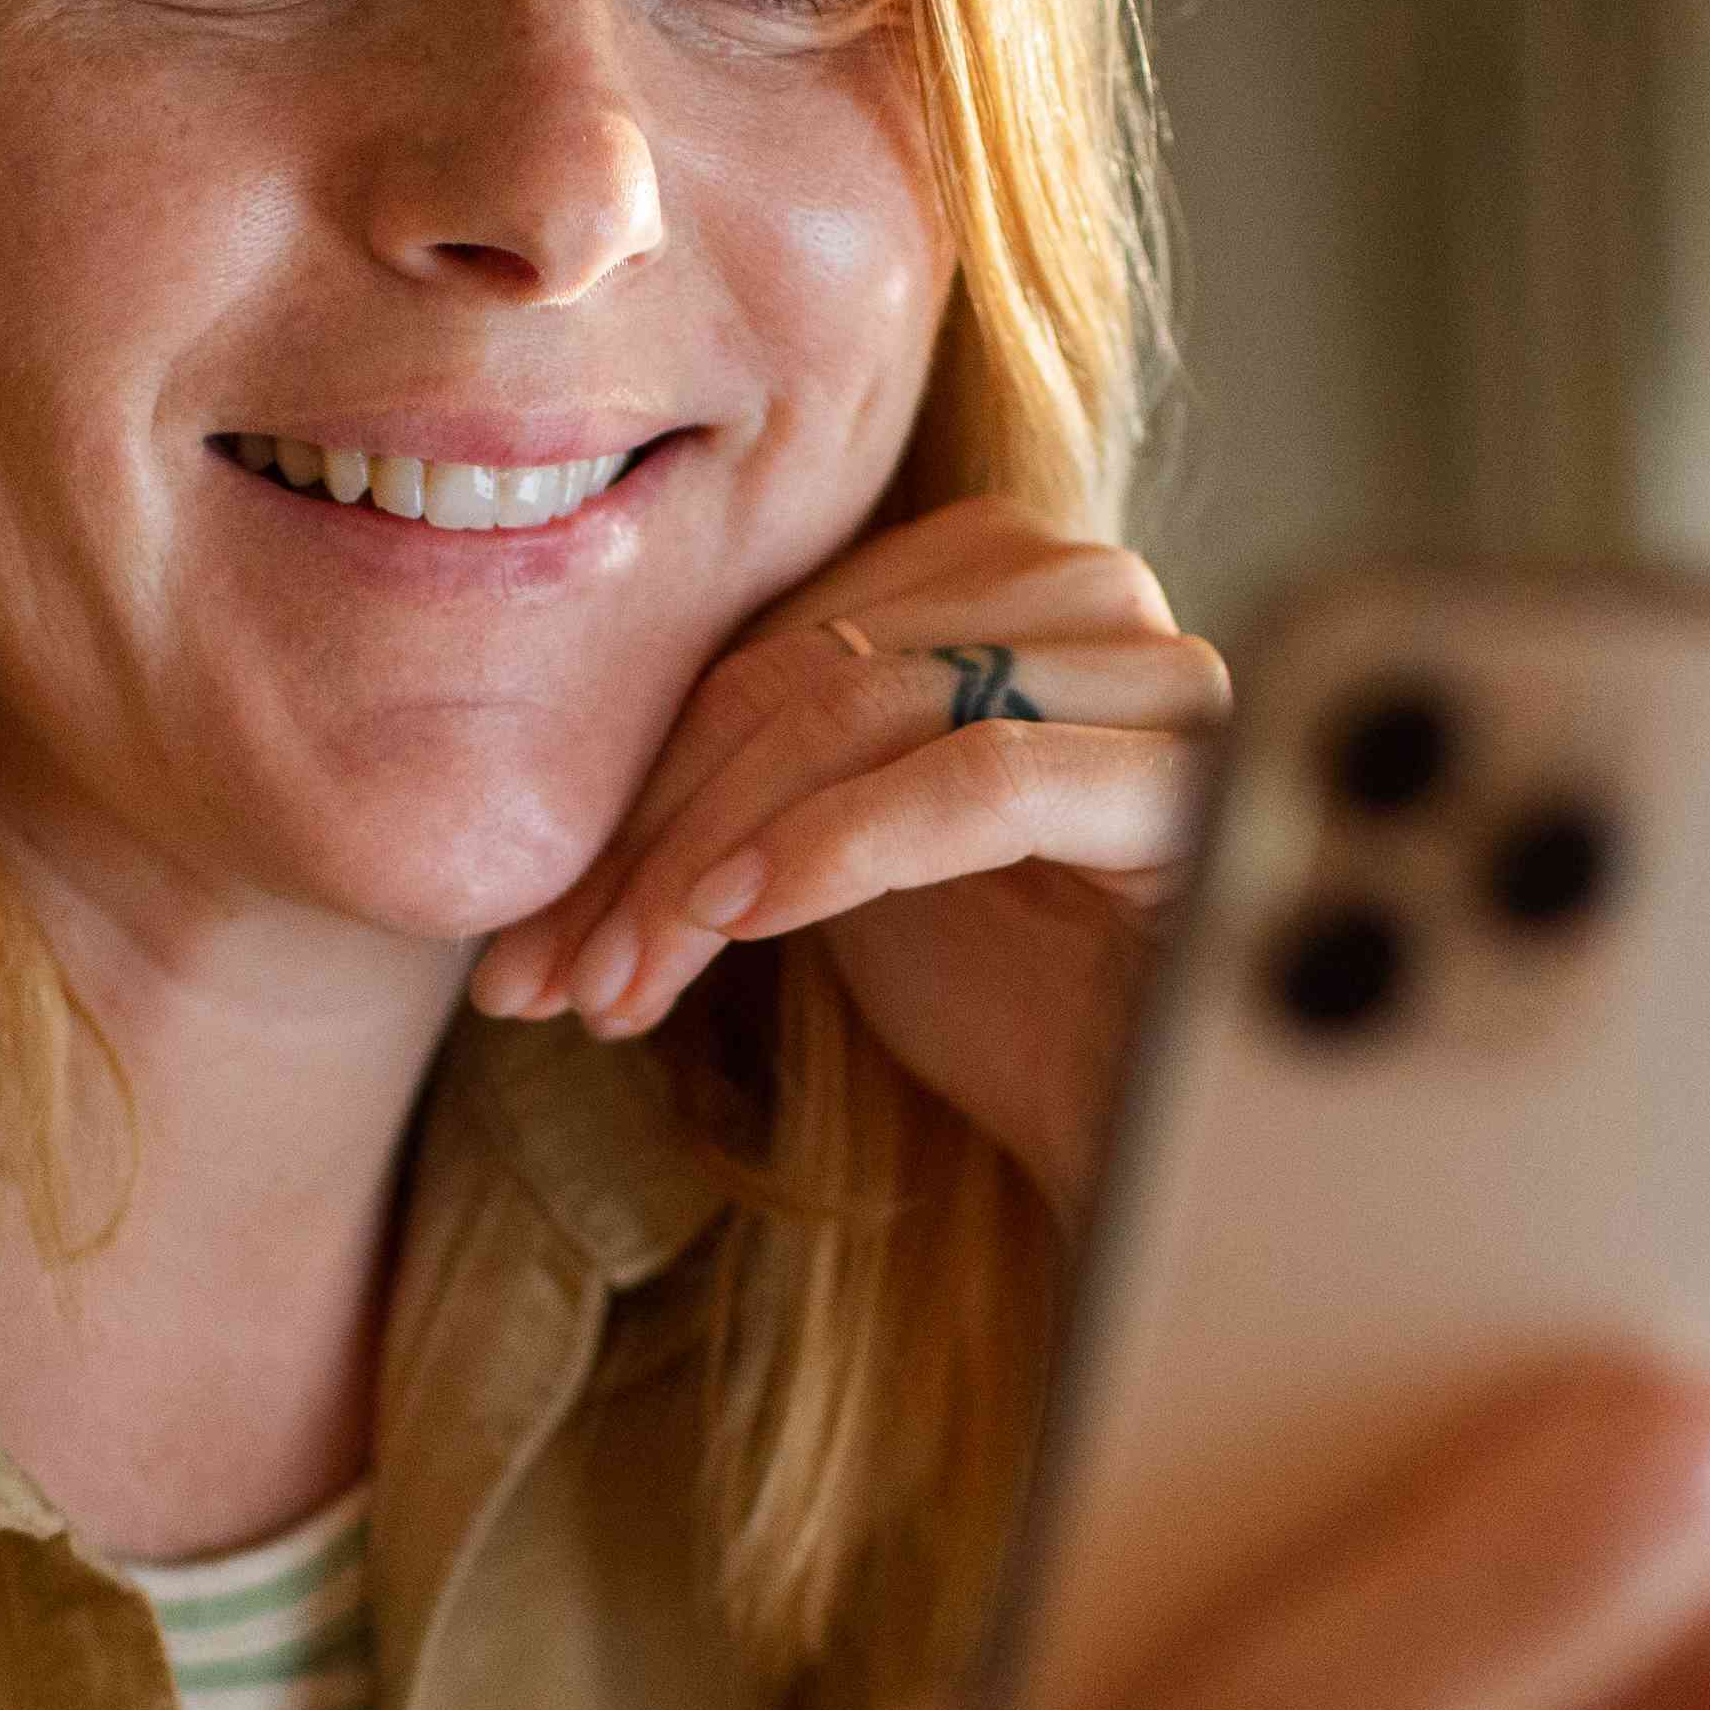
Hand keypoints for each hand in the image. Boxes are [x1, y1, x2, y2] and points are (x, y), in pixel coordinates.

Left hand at [466, 493, 1223, 1204]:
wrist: (1149, 1136)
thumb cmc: (1001, 999)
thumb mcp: (828, 867)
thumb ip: (728, 791)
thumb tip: (518, 841)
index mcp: (992, 573)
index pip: (765, 640)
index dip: (626, 787)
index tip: (520, 944)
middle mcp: (1083, 590)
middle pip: (804, 668)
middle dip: (649, 836)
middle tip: (545, 976)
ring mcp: (1153, 671)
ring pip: (871, 711)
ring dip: (713, 854)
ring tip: (625, 977)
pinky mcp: (1191, 776)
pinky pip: (984, 779)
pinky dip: (842, 843)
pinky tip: (741, 918)